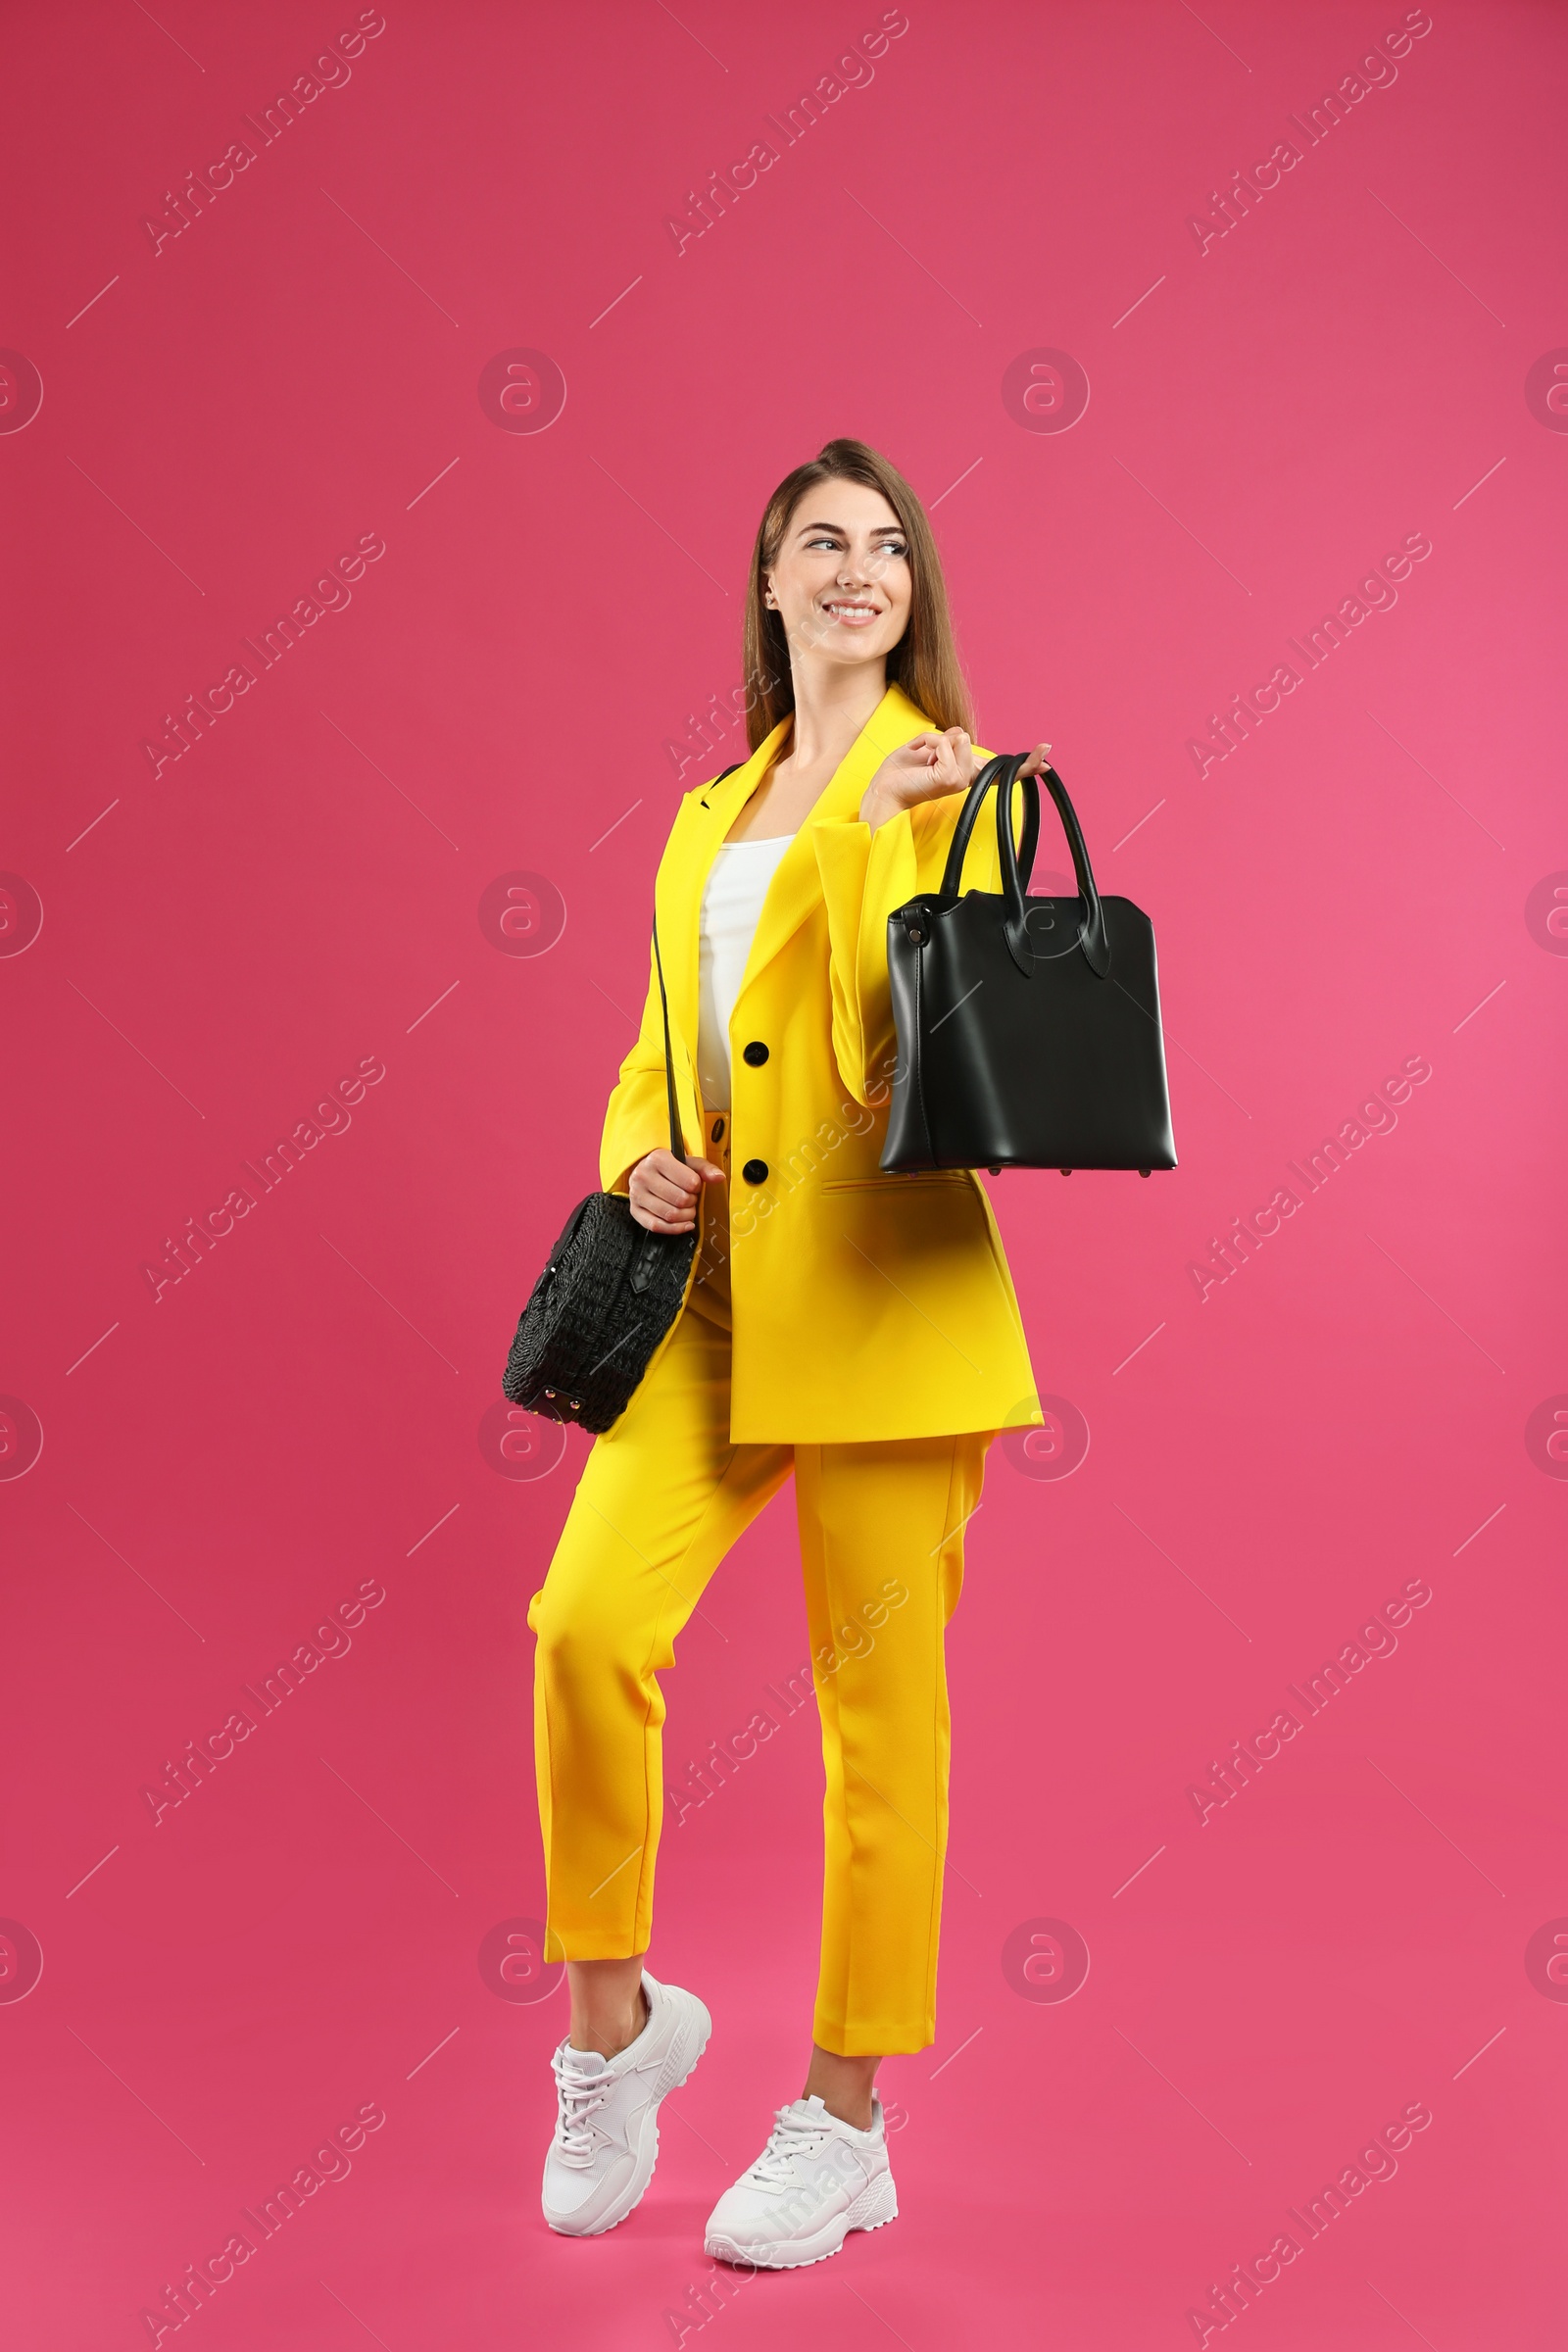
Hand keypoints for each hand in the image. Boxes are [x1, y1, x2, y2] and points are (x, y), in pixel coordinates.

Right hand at [628, 1148, 723, 1233]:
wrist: (647, 1171)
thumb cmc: (670, 1167)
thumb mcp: (688, 1162)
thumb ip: (705, 1169)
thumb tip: (719, 1177)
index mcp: (658, 1159)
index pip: (690, 1182)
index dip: (697, 1186)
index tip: (694, 1185)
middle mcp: (643, 1175)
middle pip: (680, 1200)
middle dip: (692, 1202)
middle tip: (690, 1197)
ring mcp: (637, 1194)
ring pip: (670, 1215)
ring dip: (686, 1216)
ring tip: (686, 1208)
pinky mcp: (635, 1210)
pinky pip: (657, 1226)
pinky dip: (675, 1229)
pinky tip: (685, 1224)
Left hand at [859, 732, 1052, 831]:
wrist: (885, 790)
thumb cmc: (904, 771)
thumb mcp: (929, 748)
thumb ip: (950, 739)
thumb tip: (962, 735)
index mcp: (966, 773)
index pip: (1000, 769)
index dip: (1026, 761)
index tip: (1047, 752)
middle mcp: (967, 778)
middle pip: (991, 758)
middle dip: (988, 750)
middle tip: (996, 753)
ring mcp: (961, 780)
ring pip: (958, 738)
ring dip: (935, 742)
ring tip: (923, 760)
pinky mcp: (950, 778)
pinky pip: (944, 742)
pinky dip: (928, 744)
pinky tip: (922, 762)